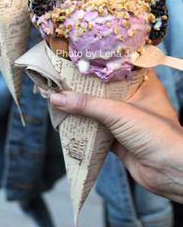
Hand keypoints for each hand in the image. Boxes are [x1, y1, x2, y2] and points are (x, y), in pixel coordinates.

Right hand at [50, 70, 182, 202]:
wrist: (169, 172)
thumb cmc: (155, 134)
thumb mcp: (118, 112)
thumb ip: (87, 104)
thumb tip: (57, 97)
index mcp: (142, 83)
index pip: (119, 65)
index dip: (100, 59)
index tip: (80, 54)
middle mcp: (134, 98)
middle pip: (104, 88)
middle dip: (85, 84)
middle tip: (64, 73)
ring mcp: (125, 118)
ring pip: (98, 108)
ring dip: (82, 105)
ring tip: (60, 92)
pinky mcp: (117, 137)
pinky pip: (96, 128)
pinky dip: (83, 125)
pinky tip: (66, 118)